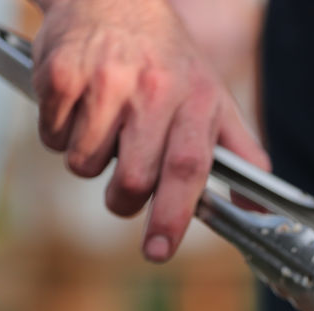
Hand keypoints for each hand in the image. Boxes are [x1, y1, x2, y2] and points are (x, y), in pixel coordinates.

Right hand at [32, 0, 269, 260]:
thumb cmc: (168, 58)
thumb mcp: (214, 97)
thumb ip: (240, 154)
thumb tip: (259, 210)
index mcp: (195, 101)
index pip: (187, 167)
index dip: (174, 215)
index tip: (160, 249)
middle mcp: (152, 90)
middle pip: (132, 178)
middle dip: (123, 200)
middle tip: (123, 192)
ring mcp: (104, 81)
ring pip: (84, 163)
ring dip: (88, 160)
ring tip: (104, 128)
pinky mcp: (61, 76)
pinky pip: (53, 136)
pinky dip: (60, 134)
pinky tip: (79, 106)